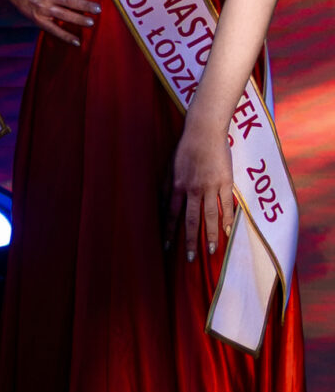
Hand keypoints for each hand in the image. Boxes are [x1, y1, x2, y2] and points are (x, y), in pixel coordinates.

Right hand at [12, 0, 100, 45]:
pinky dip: (65, 36)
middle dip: (84, 5)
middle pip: (69, 0)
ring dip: (78, 19)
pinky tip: (77, 41)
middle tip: (98, 9)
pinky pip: (54, 30)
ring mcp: (44, 9)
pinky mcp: (40, 20)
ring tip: (91, 23)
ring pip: (63, 15)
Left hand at [170, 111, 237, 261]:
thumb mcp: (169, 168)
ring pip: (210, 216)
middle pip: (190, 220)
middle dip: (189, 241)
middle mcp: (192, 189)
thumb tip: (162, 207)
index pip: (171, 215)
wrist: (204, 132)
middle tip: (189, 259)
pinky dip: (228, 219)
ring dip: (211, 235)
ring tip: (212, 252)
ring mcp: (210, 186)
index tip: (167, 248)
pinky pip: (227, 205)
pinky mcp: (225, 182)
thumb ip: (167, 188)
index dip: (169, 232)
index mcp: (176, 186)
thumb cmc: (184, 149)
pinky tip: (229, 232)